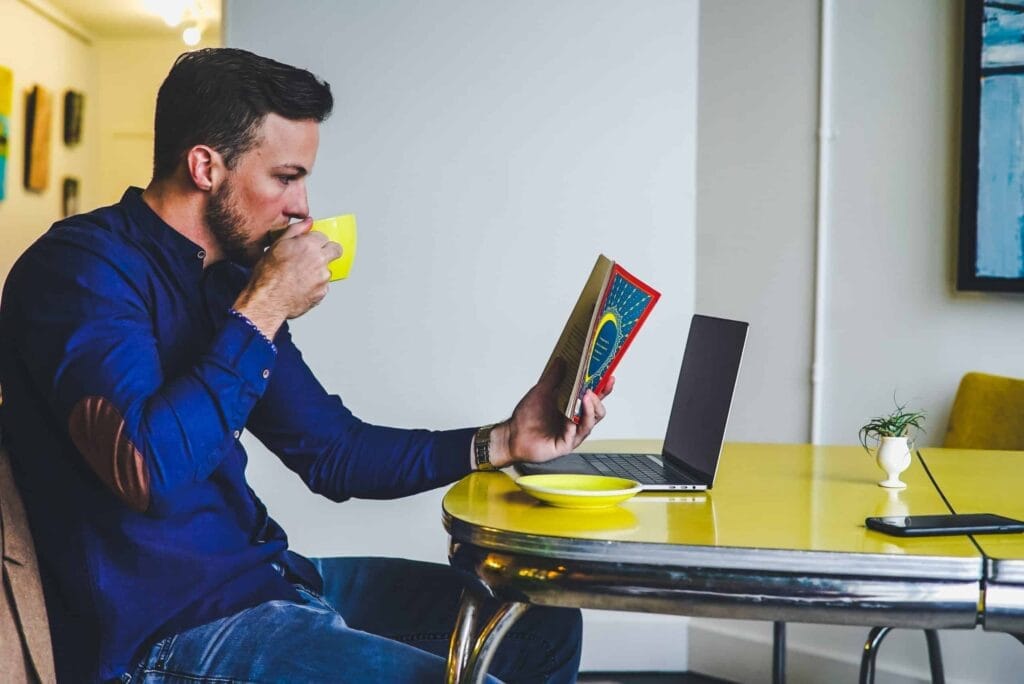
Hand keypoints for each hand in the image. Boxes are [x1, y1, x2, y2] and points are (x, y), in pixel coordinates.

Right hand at [233, 219, 342, 337]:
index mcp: (309, 245)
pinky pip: (324, 286)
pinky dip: (316, 286)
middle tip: (316, 257)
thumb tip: (307, 222)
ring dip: (319, 271)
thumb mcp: (276, 246)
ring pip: (328, 269)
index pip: (324, 236)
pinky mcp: (323, 292)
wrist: (268, 301)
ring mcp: (323, 277)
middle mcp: (320, 260)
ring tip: (301, 276)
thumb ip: (295, 231)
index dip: (316, 241)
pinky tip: (301, 287)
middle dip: (328, 251)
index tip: (311, 245)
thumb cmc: (268, 275)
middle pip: (336, 250)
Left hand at [486, 360, 613, 468]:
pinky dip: (575, 424)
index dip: (603, 388)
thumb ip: (553, 377)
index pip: (593, 397)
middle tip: (594, 387)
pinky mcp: (566, 444)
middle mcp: (576, 420)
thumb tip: (562, 360)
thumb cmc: (526, 417)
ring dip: (591, 409)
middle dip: (599, 398)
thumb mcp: (541, 391)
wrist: (512, 435)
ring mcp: (572, 433)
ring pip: (591, 422)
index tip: (609, 376)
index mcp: (572, 407)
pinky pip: (576, 434)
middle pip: (598, 410)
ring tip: (586, 397)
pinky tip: (572, 417)